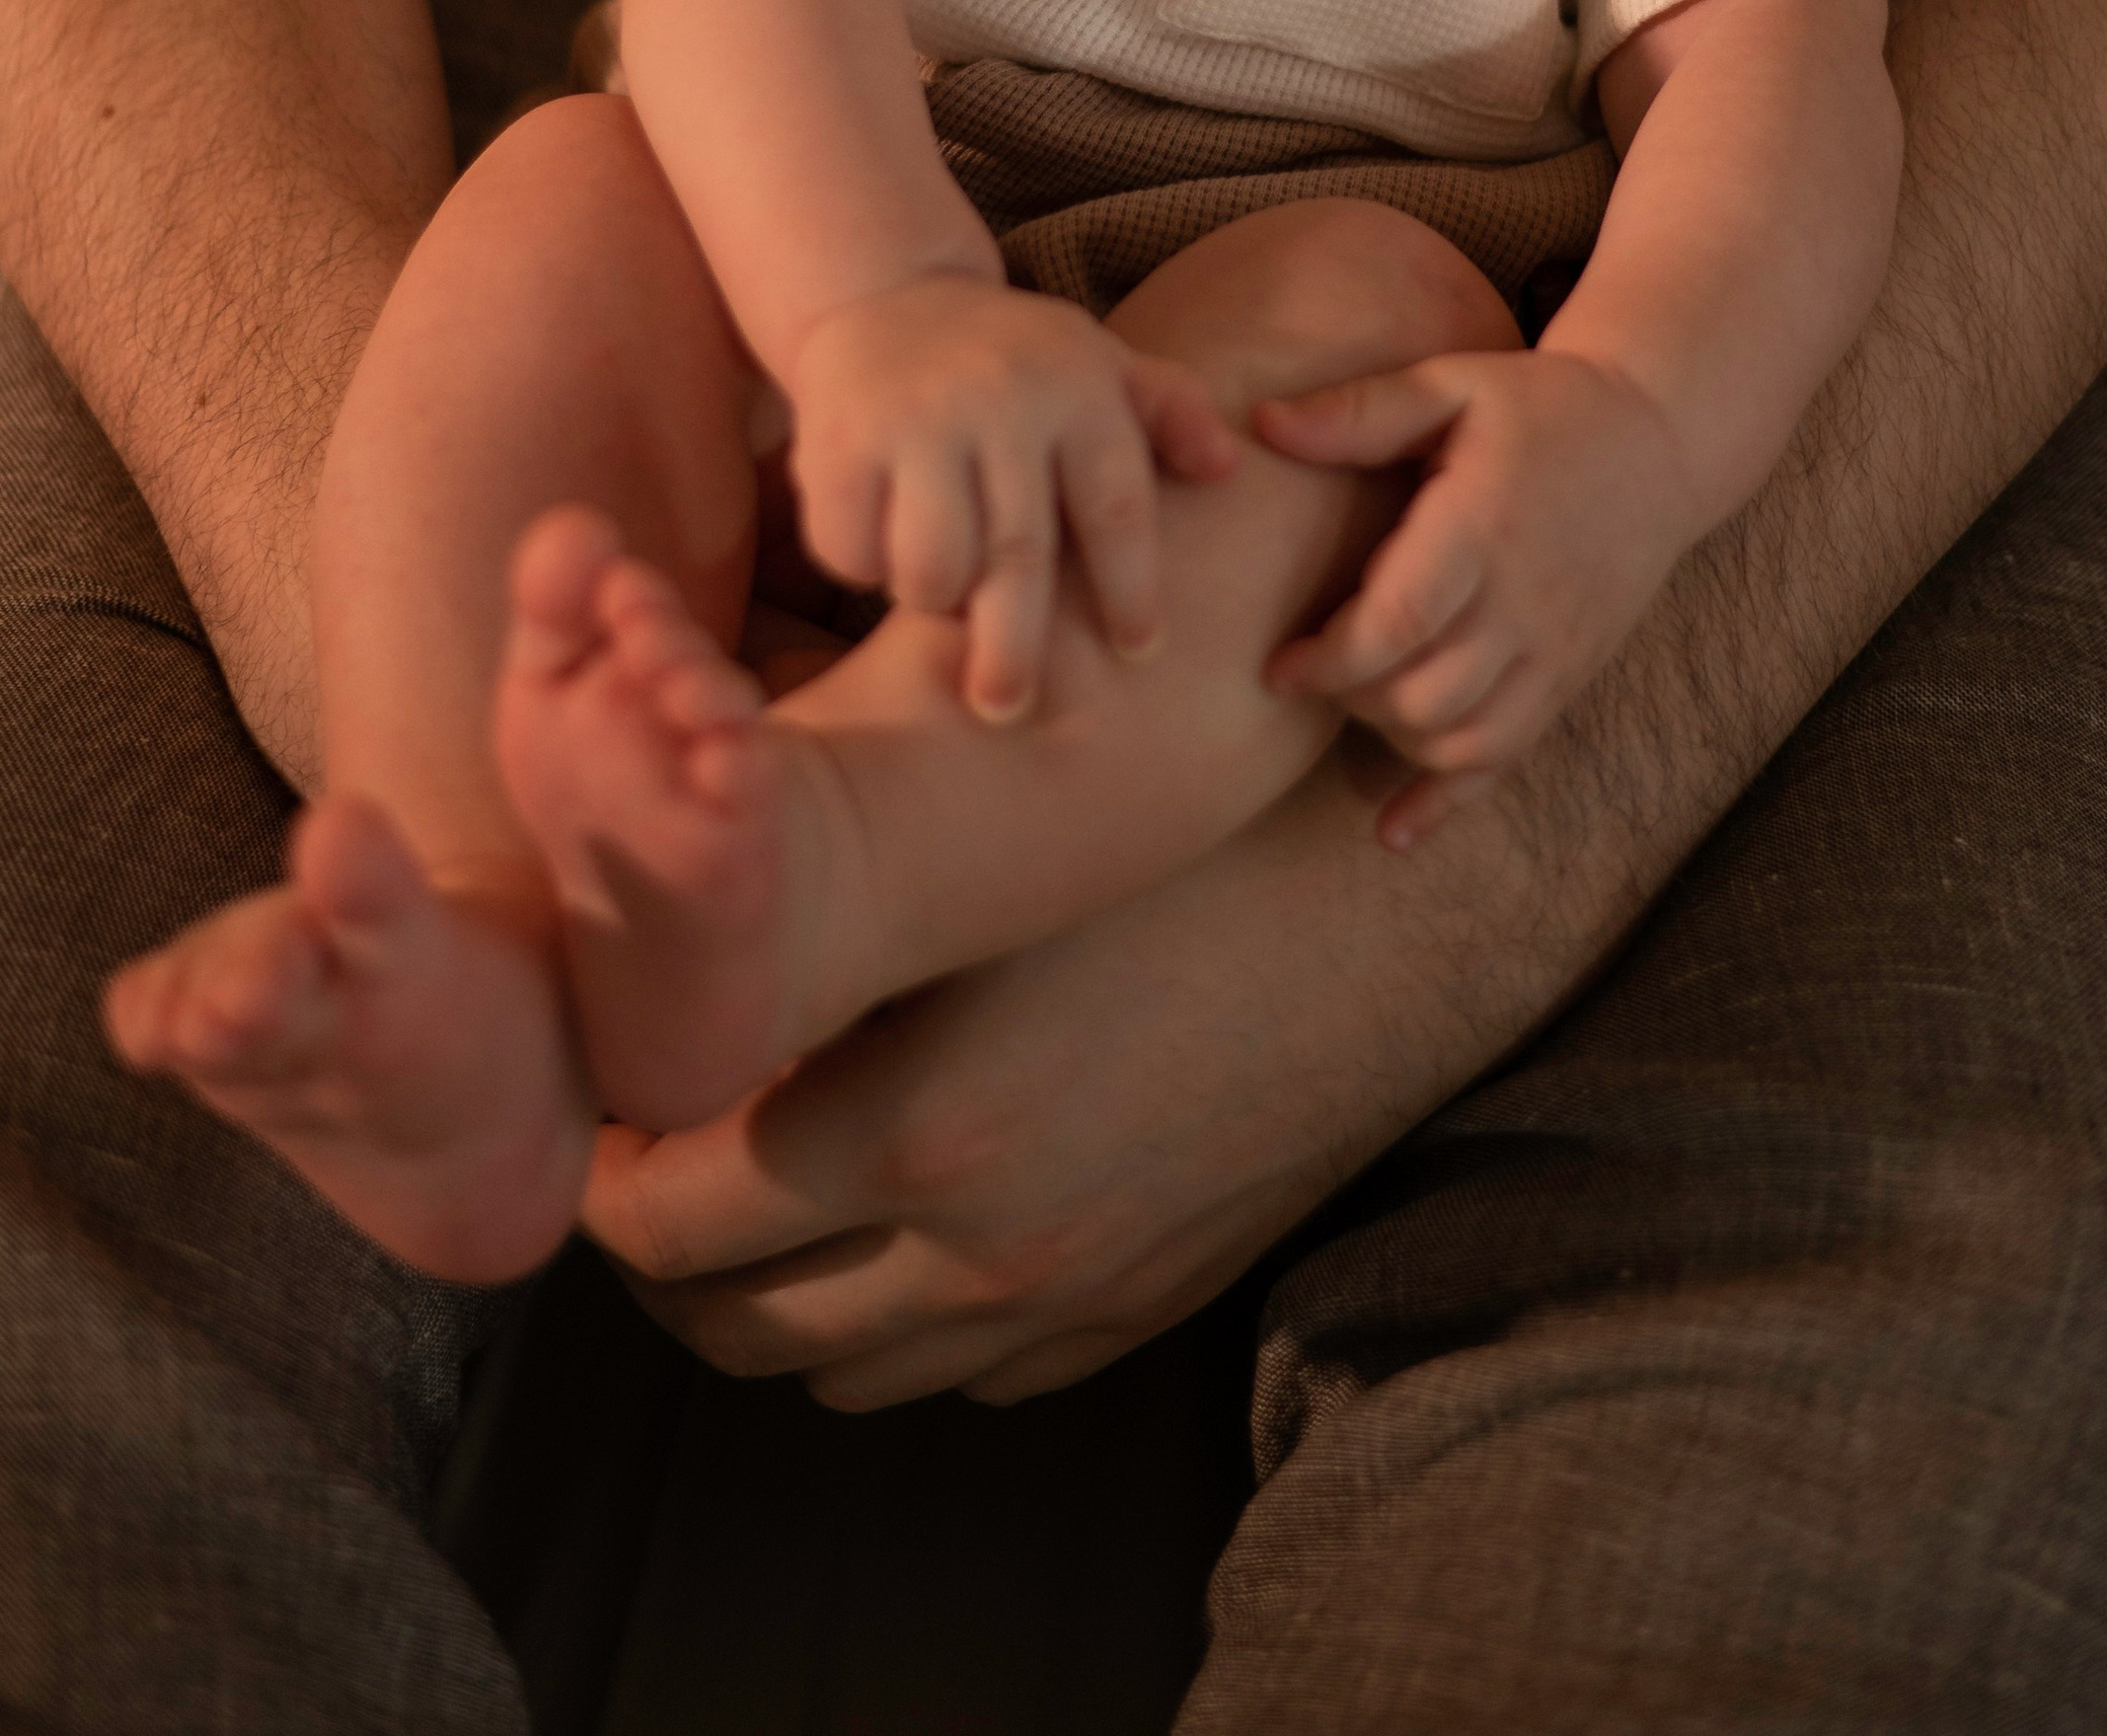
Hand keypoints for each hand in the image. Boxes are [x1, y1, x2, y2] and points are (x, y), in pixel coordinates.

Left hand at [577, 750, 1494, 1408]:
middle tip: (648, 1148)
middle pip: (729, 1318)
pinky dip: (896, 1324)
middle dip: (658, 1248)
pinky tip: (893, 1219)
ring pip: (837, 1371)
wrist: (1401, 909)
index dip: (603, 1160)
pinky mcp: (1134, 1306)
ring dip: (769, 1296)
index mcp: (915, 1122)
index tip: (600, 1093)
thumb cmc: (1183, 835)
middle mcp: (976, 1245)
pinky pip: (963, 1375)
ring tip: (754, 1187)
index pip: (667, 1213)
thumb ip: (816, 876)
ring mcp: (1061, 1295)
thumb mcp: (984, 840)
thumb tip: (664, 846)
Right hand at [784, 276, 1238, 720]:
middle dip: (1015, 648)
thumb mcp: (1099, 364)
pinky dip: (864, 563)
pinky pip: (853, 546)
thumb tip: (1229, 468)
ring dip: (934, 598)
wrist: (883, 294)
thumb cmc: (1012, 357)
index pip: (1117, 507)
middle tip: (1009, 712)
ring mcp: (914, 418)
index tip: (1140, 654)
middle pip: (1018, 555)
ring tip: (939, 592)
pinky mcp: (835, 438)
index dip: (1132, 589)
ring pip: (931, 563)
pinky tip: (875, 539)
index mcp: (1077, 389)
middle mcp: (1000, 400)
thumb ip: (1169, 412)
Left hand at [1253, 347, 1692, 841]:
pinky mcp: (1570, 678)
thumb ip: (1358, 412)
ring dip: (1393, 740)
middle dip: (1352, 699)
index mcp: (1485, 528)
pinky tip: (1393, 831)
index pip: (1400, 625)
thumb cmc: (1541, 408)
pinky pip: (1507, 759)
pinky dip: (1446, 803)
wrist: (1658, 442)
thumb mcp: (1452, 384)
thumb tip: (1262, 424)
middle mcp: (1525, 603)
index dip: (1329, 660)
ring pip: (1463, 742)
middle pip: (1424, 698)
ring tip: (1360, 697)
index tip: (1278, 666)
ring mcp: (1555, 651)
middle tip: (1316, 667)